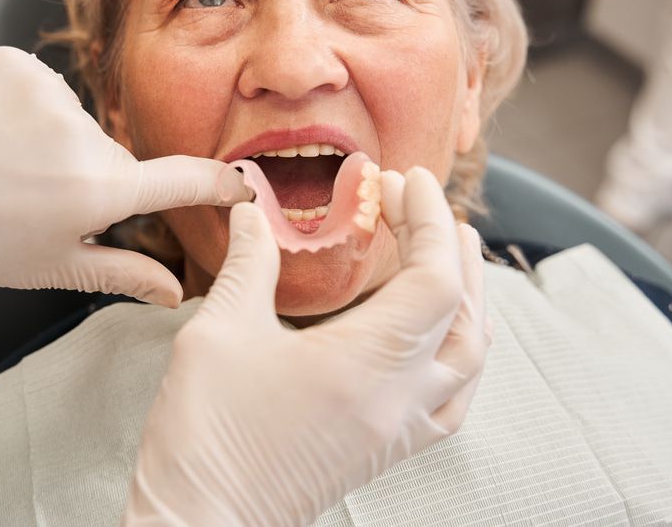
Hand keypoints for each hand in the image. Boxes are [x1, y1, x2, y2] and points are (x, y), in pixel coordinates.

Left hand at [0, 47, 248, 304]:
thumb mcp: (48, 266)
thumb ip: (121, 273)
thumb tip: (175, 292)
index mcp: (96, 191)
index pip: (182, 180)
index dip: (220, 184)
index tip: (245, 185)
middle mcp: (83, 136)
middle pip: (117, 156)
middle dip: (95, 178)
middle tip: (41, 199)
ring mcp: (50, 92)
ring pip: (79, 123)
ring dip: (56, 143)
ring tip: (5, 164)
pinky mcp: (19, 63)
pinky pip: (45, 90)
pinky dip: (27, 110)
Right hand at [123, 167, 489, 525]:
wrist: (202, 525)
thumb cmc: (204, 434)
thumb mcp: (218, 333)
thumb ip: (250, 264)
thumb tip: (256, 212)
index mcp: (365, 365)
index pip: (434, 280)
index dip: (428, 221)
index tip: (403, 179)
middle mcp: (398, 400)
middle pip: (462, 313)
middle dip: (452, 248)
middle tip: (424, 205)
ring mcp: (398, 430)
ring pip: (469, 359)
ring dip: (469, 298)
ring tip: (451, 255)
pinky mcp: (386, 451)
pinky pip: (454, 401)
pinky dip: (463, 356)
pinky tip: (445, 338)